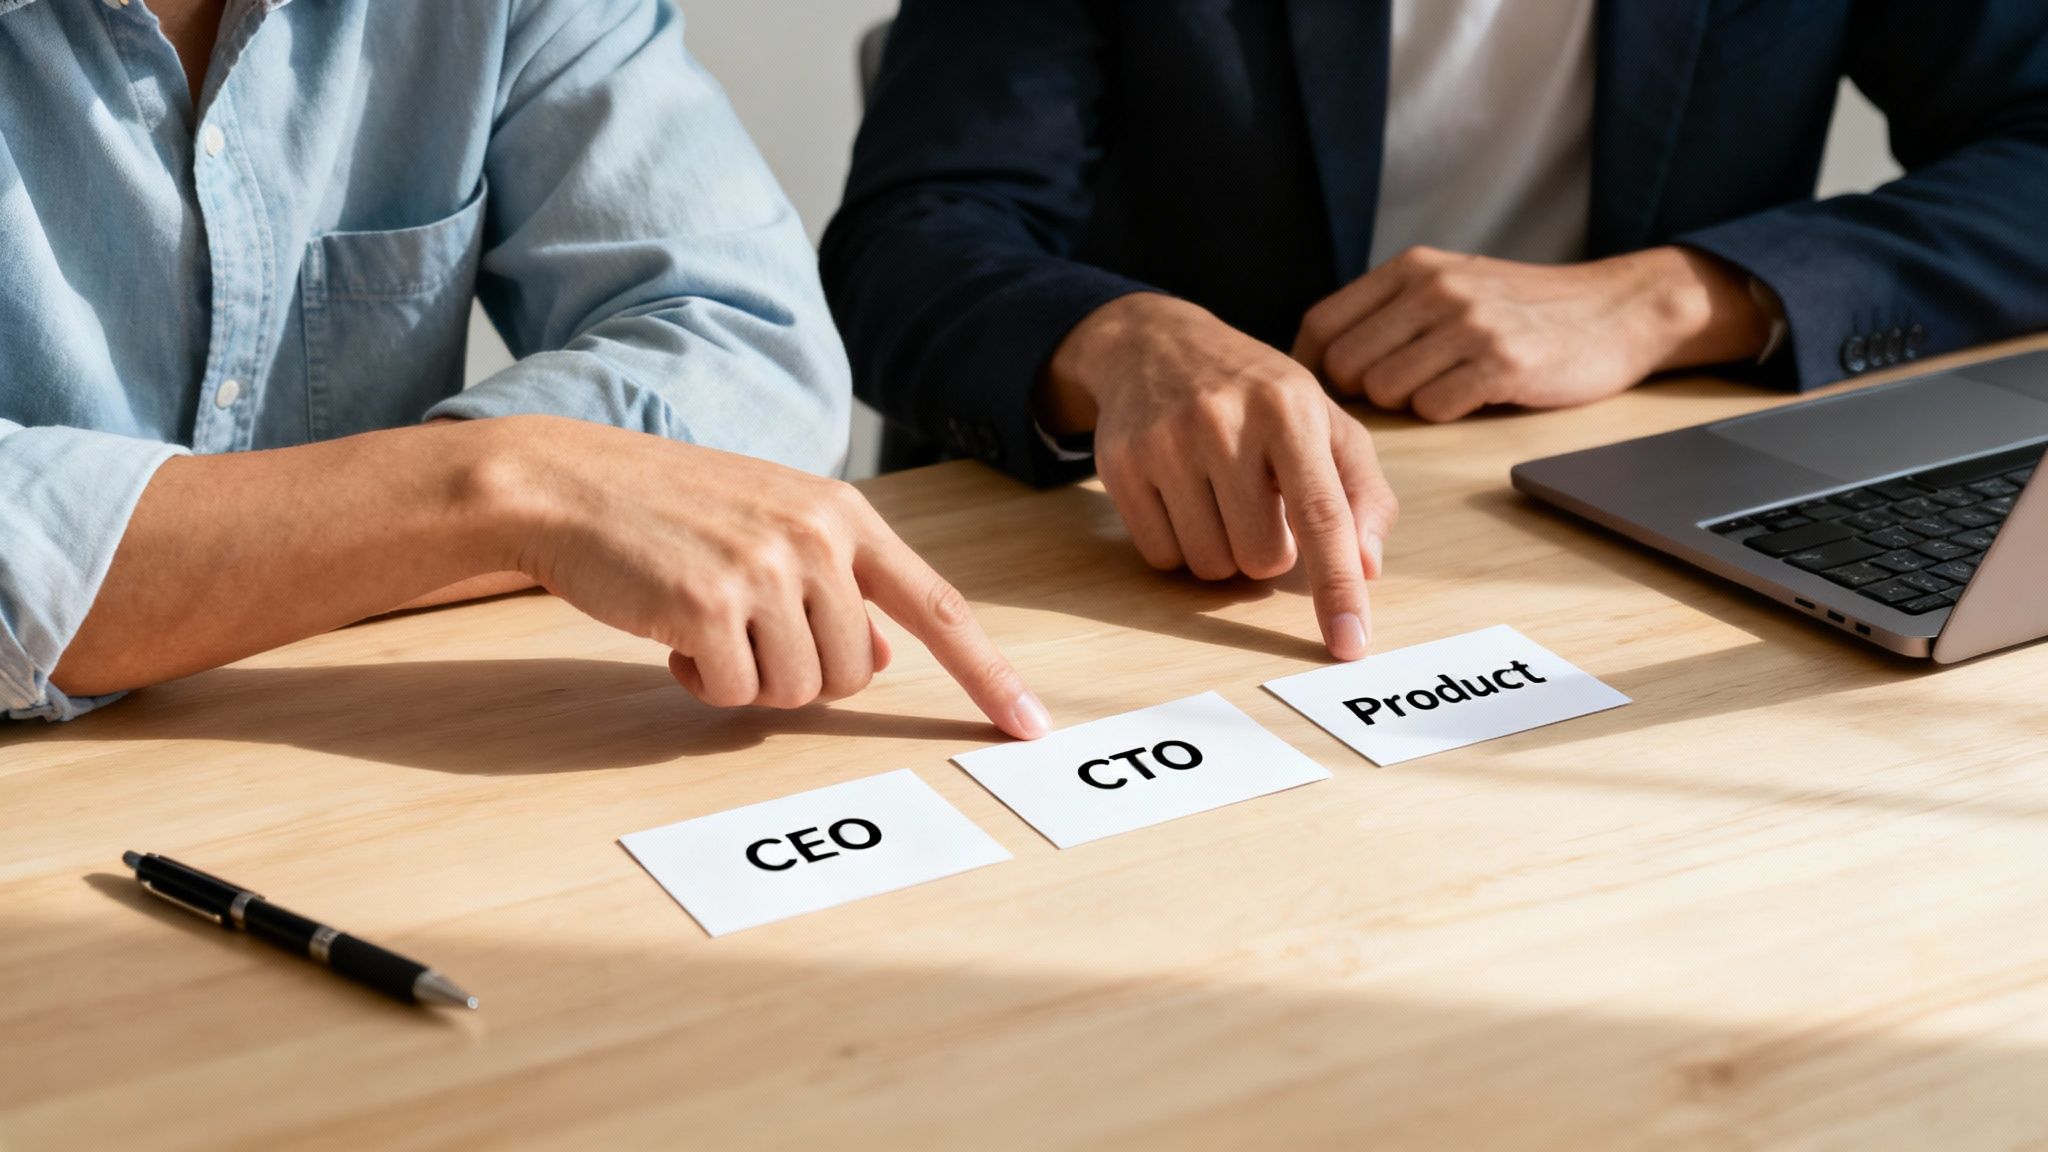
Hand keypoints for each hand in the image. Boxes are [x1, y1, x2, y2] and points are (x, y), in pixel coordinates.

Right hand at [485, 417, 1049, 738]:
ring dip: (748, 680)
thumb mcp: (770, 523)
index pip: (939, 607)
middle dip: (800, 675)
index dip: (988, 674)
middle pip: (856, 674)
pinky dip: (702, 682)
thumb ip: (835, 581)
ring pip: (798, 692)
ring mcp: (765, 570)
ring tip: (703, 622)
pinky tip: (671, 634)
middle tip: (743, 632)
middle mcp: (817, 539)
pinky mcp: (709, 605)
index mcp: (844, 516)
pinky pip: (735, 695)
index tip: (1029, 726)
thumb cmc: (668, 510)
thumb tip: (882, 658)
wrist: (566, 484)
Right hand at [1037, 294, 1398, 659]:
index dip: (1338, 586)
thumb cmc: (1258, 395)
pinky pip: (1161, 557)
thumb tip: (1367, 566)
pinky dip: (1179, 545)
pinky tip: (1181, 498)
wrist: (1156, 345)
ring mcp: (1166, 443)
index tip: (1349, 645)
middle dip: (1267, 549)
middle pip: (1260, 557)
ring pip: (1209, 565)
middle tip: (1258, 503)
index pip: (1322, 515)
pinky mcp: (1120, 465)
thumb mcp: (1324, 422)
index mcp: (1290, 410)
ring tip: (1219, 497)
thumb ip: (1362, 491)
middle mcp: (1225, 422)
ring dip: (1223, 550)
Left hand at [1292, 245, 1772, 421]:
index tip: (1324, 394)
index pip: (1321, 324)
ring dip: (1406, 405)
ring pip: (1385, 391)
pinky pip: (1434, 408)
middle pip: (1344, 365)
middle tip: (1396, 397)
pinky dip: (1444, 413)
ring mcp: (1470, 324)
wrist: (1615, 309)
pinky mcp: (1502, 363)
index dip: (1311, 368)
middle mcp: (1435, 288)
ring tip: (1442, 389)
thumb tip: (1314, 358)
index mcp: (1412, 267)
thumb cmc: (1521, 309)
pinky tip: (1472, 396)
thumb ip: (1389, 309)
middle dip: (1359, 395)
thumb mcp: (1450, 283)